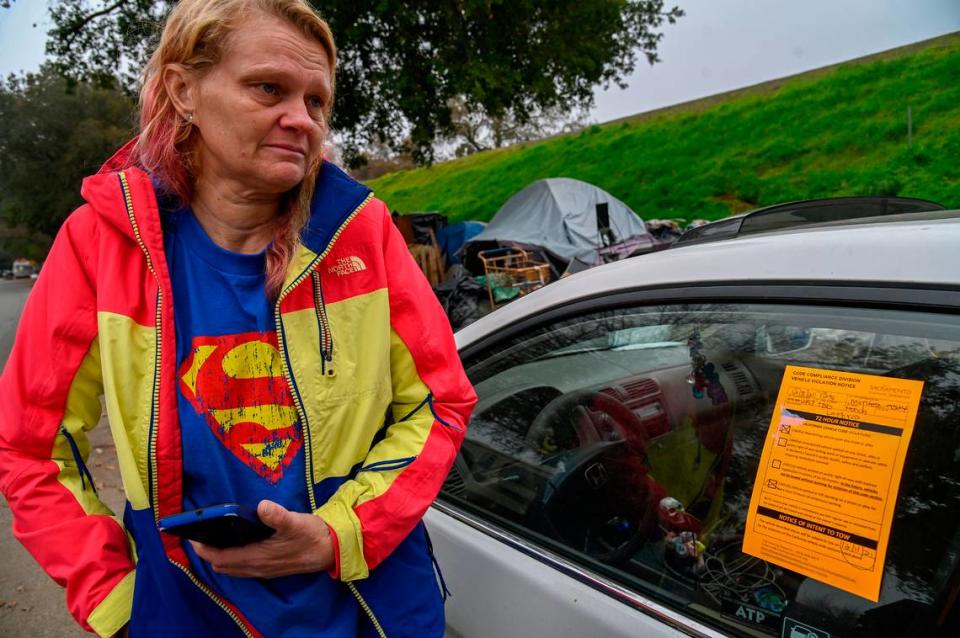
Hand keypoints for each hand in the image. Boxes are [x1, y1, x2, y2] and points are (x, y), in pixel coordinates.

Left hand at [191, 500, 334, 577]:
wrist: (331, 550)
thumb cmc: (312, 535)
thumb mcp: (296, 521)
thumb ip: (278, 516)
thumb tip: (262, 507)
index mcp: (258, 557)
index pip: (219, 558)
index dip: (202, 548)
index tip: (193, 533)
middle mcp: (256, 567)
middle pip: (221, 565)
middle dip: (207, 551)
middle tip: (201, 532)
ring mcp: (262, 569)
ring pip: (231, 567)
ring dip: (219, 555)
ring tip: (215, 537)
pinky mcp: (269, 567)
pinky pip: (241, 567)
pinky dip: (232, 557)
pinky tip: (236, 543)